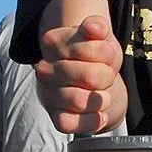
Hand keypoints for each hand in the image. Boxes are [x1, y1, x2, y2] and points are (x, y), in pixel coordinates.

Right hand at [36, 14, 124, 133]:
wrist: (93, 80)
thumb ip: (98, 27)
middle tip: (105, 75)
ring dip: (101, 99)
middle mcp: (44, 69)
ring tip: (102, 94)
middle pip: (90, 76)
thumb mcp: (100, 37)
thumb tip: (94, 28)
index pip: (90, 49)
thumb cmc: (95, 57)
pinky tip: (100, 114)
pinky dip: (90, 121)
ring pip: (79, 101)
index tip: (106, 54)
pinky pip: (69, 124)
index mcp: (53, 42)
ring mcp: (48, 94)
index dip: (107, 53)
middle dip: (106, 76)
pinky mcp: (54, 116)